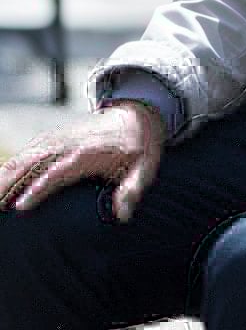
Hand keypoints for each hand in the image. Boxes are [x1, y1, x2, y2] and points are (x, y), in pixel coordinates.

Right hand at [0, 101, 165, 220]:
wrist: (137, 115)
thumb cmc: (140, 147)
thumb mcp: (146, 166)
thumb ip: (133, 188)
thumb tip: (122, 214)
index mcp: (90, 151)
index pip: (60, 169)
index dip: (40, 186)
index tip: (21, 204)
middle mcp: (69, 143)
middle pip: (33, 161)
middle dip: (9, 182)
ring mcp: (58, 140)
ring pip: (23, 157)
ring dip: (3, 176)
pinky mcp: (52, 140)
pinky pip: (24, 154)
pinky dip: (7, 169)